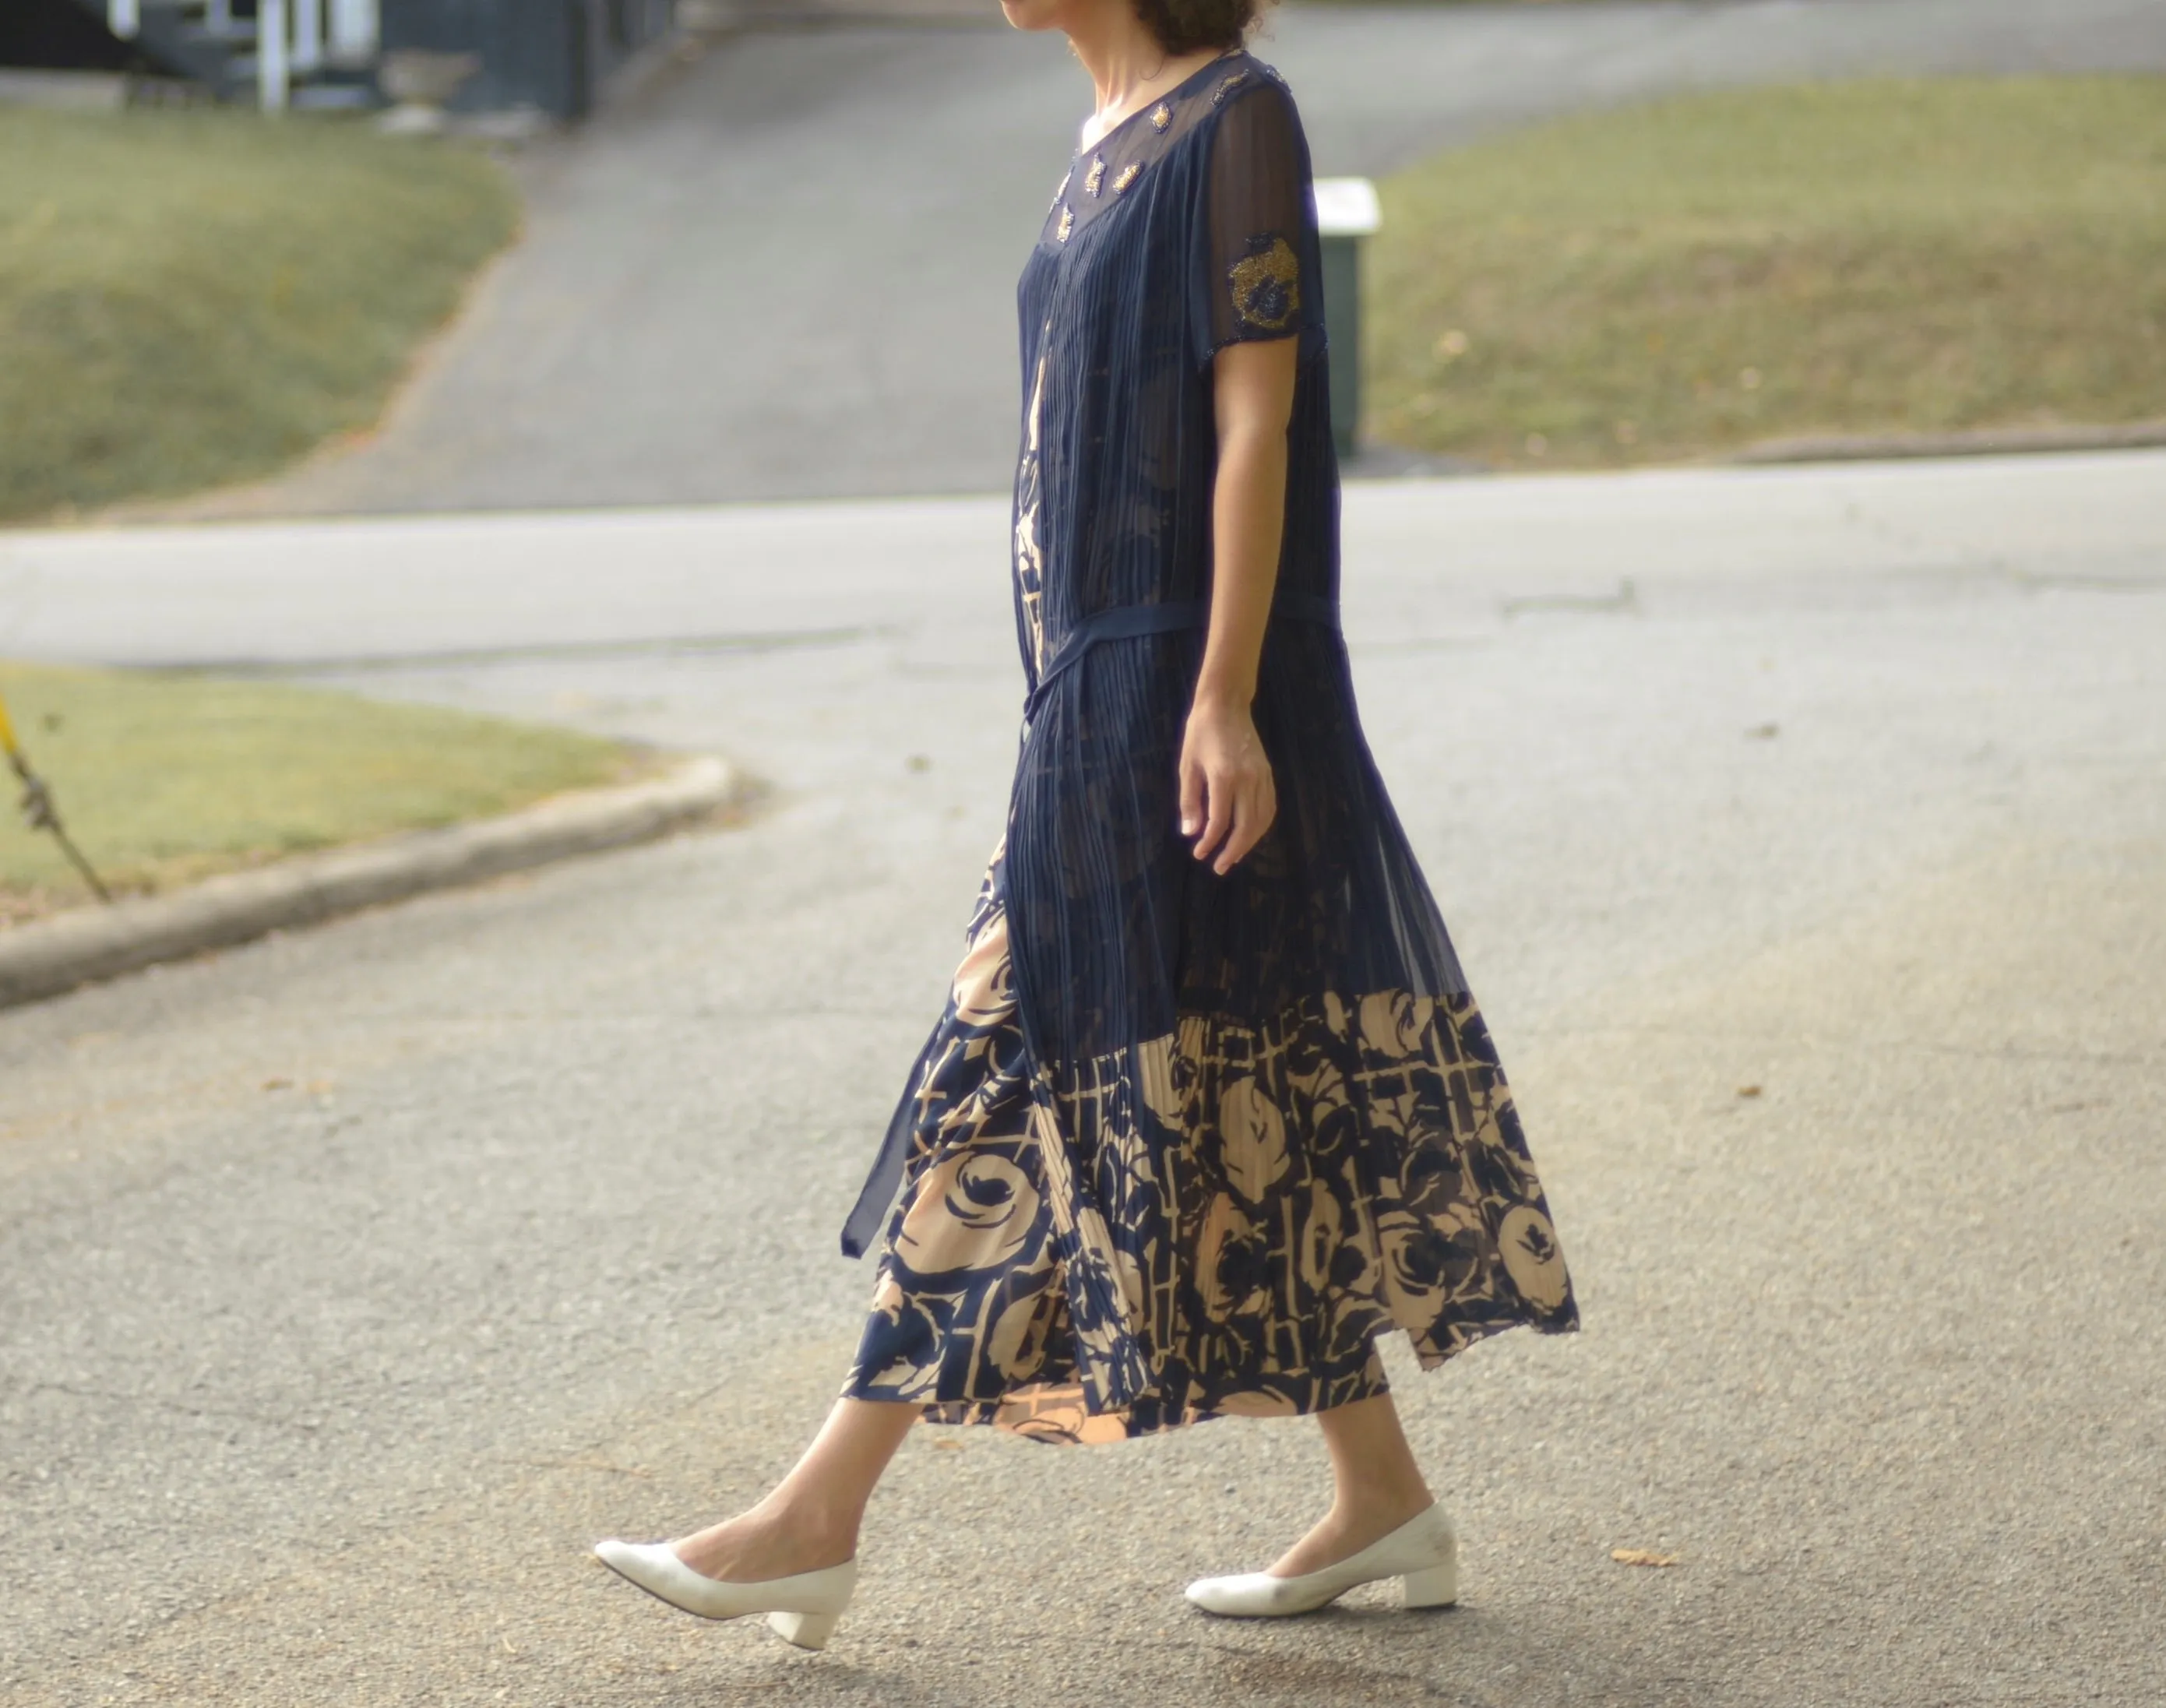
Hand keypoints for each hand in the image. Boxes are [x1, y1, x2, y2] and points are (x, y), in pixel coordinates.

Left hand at [1178, 694, 1275, 874]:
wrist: (1226, 704)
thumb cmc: (1200, 733)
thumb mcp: (1187, 766)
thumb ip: (1189, 801)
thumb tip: (1190, 833)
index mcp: (1223, 777)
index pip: (1220, 821)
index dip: (1209, 842)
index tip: (1199, 854)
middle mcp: (1247, 779)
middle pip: (1245, 826)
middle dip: (1232, 850)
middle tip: (1219, 866)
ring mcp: (1262, 776)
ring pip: (1261, 820)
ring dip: (1249, 842)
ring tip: (1234, 856)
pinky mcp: (1268, 773)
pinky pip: (1269, 807)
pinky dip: (1261, 825)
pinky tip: (1249, 834)